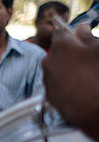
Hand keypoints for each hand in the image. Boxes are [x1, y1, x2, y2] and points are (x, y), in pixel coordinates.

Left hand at [44, 26, 98, 141]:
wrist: (98, 111)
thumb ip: (88, 37)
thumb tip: (81, 30)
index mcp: (61, 46)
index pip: (60, 32)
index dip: (70, 34)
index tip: (79, 38)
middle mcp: (49, 62)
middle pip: (57, 52)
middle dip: (69, 54)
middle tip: (86, 61)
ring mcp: (48, 81)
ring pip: (56, 69)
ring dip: (66, 70)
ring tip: (85, 78)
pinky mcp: (50, 97)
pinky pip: (56, 85)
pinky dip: (65, 85)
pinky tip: (80, 90)